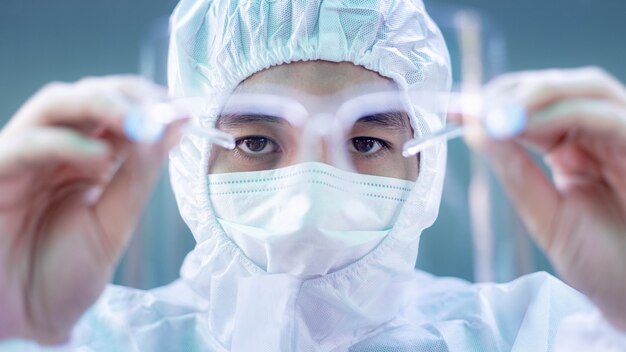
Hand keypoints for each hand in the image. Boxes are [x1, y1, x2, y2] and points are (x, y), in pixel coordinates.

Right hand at [0, 76, 180, 343]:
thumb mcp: (115, 222)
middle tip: (160, 107)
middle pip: (86, 95)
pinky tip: (101, 158)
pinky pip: (26, 145)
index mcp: (86, 158)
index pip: (116, 109)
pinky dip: (67, 144)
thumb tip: (173, 125)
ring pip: (55, 105)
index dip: (148, 100)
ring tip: (135, 122)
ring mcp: (24, 158)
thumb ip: (140, 175)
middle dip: (127, 95)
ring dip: (99, 103)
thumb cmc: (64, 274)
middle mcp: (56, 150)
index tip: (183, 106)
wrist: (26, 317)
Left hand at [465, 67, 625, 330]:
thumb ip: (516, 172)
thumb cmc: (602, 263)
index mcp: (577, 150)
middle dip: (514, 91)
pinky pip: (611, 118)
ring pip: (590, 90)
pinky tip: (525, 127)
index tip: (455, 107)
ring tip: (497, 113)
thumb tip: (477, 131)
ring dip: (539, 92)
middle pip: (564, 87)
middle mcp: (603, 137)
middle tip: (474, 107)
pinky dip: (567, 113)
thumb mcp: (546, 215)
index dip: (496, 102)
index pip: (536, 108)